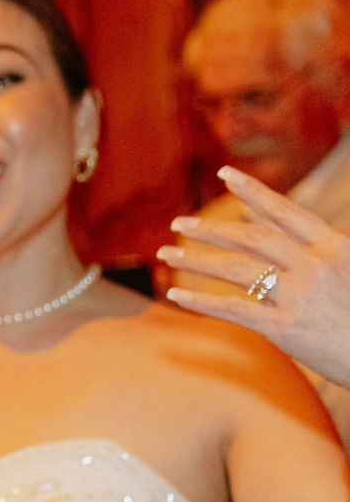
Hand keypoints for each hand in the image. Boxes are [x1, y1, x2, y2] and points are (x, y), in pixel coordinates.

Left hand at [162, 167, 349, 385]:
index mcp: (335, 247)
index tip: (226, 174)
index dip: (254, 191)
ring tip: (167, 253)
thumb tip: (285, 252)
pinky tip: (175, 294)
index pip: (285, 212)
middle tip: (178, 223)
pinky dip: (201, 300)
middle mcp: (315, 266)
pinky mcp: (284, 328)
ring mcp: (298, 296)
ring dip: (196, 259)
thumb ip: (319, 258)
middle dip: (210, 229)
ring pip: (235, 268)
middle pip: (251, 238)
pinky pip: (232, 309)